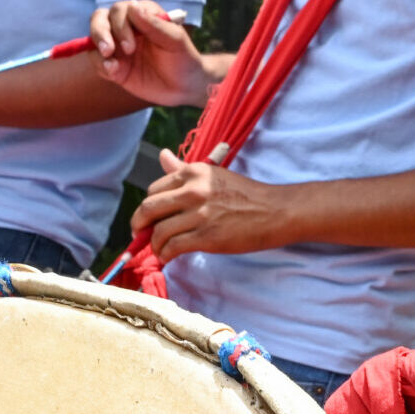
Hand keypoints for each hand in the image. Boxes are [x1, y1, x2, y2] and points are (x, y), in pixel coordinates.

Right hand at [90, 0, 210, 107]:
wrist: (184, 87)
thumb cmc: (183, 58)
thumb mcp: (175, 41)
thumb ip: (154, 24)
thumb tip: (132, 5)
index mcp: (142, 15)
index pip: (120, 10)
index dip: (120, 26)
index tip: (131, 47)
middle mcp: (126, 27)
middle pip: (99, 19)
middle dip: (100, 33)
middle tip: (109, 51)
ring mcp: (118, 47)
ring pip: (94, 39)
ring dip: (98, 51)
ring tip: (111, 66)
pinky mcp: (114, 66)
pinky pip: (97, 61)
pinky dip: (101, 66)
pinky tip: (114, 74)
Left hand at [130, 151, 294, 259]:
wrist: (276, 211)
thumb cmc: (246, 195)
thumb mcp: (214, 175)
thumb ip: (184, 170)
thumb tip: (162, 156)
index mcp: (193, 173)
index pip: (153, 189)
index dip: (146, 207)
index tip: (147, 219)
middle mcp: (193, 190)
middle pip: (148, 209)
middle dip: (139, 226)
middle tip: (140, 236)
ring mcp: (200, 214)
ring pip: (159, 232)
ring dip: (153, 245)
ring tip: (159, 250)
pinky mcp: (207, 236)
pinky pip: (173, 247)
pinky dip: (165, 255)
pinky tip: (168, 257)